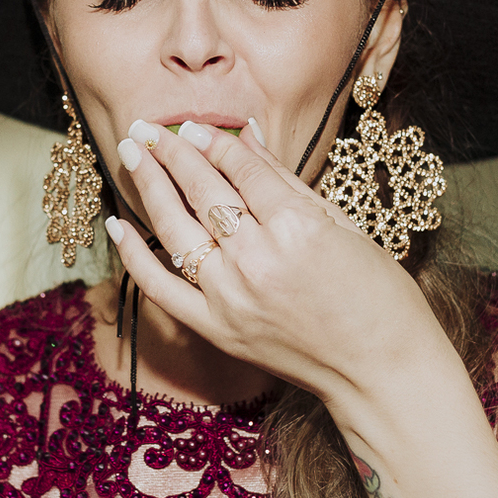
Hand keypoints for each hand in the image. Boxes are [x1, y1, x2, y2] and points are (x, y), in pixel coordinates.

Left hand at [107, 119, 459, 429]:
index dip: (213, 142)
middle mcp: (257, 261)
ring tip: (131, 152)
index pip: (240, 170)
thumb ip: (284, 180)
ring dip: (148, 185)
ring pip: (174, 229)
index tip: (193, 124)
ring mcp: (231, 298)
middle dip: (171, 152)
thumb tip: (246, 134)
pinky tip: (116, 223)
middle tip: (146, 126)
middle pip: (202, 191)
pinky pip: (160, 287)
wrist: (381, 372)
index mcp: (297, 229)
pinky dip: (134, 255)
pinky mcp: (217, 330)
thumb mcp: (342, 225)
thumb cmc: (379, 296)